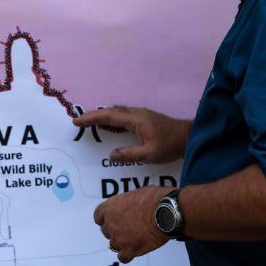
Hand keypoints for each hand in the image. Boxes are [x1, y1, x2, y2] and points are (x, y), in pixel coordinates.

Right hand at [73, 106, 189, 163]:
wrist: (188, 136)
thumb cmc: (170, 145)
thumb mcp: (150, 154)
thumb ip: (129, 154)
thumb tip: (110, 154)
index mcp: (136, 119)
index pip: (109, 116)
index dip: (92, 118)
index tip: (77, 121)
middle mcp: (137, 113)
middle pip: (111, 111)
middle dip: (93, 115)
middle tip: (78, 122)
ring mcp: (141, 114)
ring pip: (117, 112)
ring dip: (102, 115)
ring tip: (89, 122)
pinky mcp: (144, 118)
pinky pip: (123, 115)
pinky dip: (111, 118)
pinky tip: (108, 125)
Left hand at [94, 186, 168, 262]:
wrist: (166, 211)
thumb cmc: (154, 200)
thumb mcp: (136, 193)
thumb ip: (126, 203)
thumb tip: (129, 205)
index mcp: (110, 207)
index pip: (98, 216)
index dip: (106, 218)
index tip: (110, 219)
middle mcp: (111, 223)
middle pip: (106, 231)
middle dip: (116, 229)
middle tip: (127, 227)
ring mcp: (119, 238)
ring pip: (114, 245)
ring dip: (122, 242)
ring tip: (133, 237)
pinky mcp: (129, 250)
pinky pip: (123, 257)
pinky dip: (127, 254)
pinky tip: (134, 249)